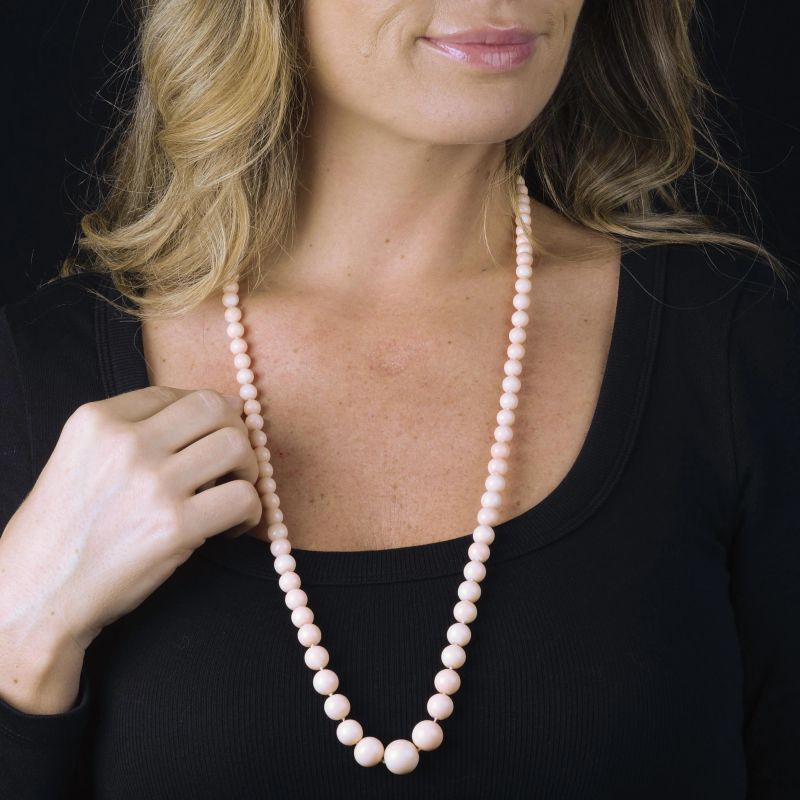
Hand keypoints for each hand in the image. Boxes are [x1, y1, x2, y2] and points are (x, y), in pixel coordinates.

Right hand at [0, 386, 262, 654]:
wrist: (38, 596)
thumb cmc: (63, 533)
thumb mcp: (80, 459)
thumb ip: (133, 433)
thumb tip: (215, 415)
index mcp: (97, 420)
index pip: (176, 393)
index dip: (201, 418)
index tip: (205, 442)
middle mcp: (125, 443)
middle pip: (214, 407)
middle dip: (234, 432)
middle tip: (230, 465)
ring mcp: (152, 483)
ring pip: (236, 446)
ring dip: (247, 470)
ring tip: (231, 494)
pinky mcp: (175, 526)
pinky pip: (243, 498)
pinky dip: (250, 512)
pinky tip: (230, 527)